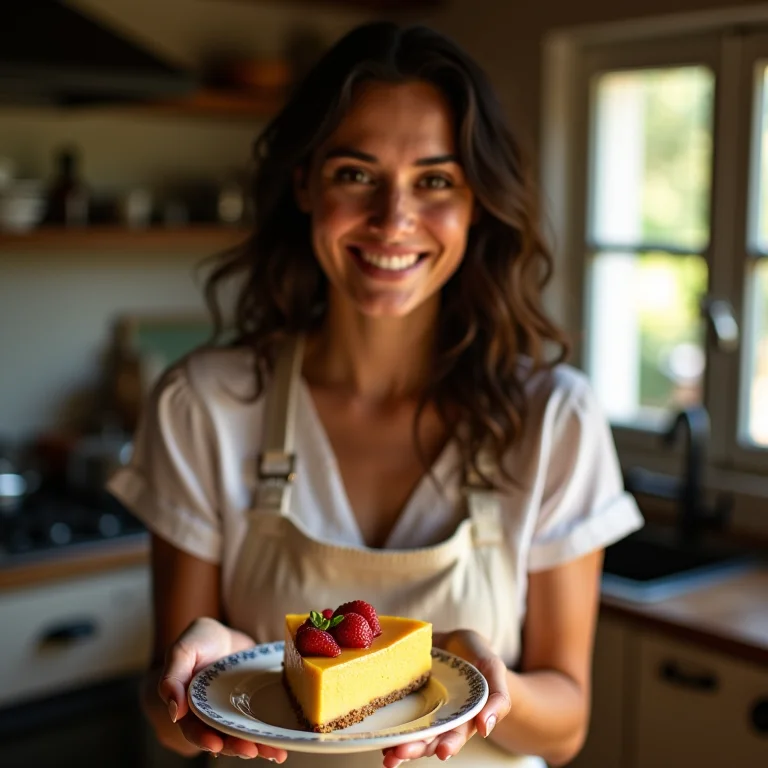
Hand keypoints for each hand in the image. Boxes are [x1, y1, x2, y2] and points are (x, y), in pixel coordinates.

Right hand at [156, 617, 288, 761]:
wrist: (226, 634)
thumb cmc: (200, 640)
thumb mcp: (183, 650)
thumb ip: (173, 676)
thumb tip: (173, 710)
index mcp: (190, 708)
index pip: (194, 729)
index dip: (203, 738)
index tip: (215, 745)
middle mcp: (213, 716)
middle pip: (222, 737)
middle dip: (236, 747)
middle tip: (250, 750)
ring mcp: (234, 712)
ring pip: (244, 734)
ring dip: (258, 746)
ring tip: (274, 752)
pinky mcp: (254, 706)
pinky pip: (261, 723)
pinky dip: (270, 734)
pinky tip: (282, 743)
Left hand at [381, 629, 510, 766]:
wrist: (456, 639)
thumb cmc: (478, 657)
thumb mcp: (493, 670)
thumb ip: (497, 697)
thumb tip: (485, 729)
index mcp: (464, 716)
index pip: (456, 734)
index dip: (449, 743)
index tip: (441, 751)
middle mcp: (442, 718)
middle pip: (429, 738)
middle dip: (416, 748)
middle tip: (400, 753)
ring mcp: (423, 709)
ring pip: (411, 732)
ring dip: (399, 746)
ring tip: (388, 754)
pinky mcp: (407, 697)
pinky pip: (397, 715)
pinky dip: (388, 728)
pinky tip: (377, 739)